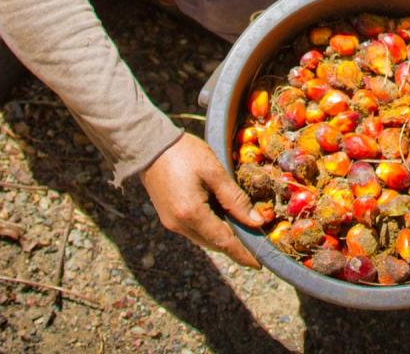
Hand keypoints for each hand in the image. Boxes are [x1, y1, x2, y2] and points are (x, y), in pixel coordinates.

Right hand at [140, 133, 262, 268]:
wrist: (150, 146)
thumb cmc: (184, 153)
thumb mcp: (214, 171)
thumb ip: (235, 198)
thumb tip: (256, 222)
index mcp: (192, 214)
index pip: (224, 242)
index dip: (243, 254)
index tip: (260, 264)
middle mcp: (179, 225)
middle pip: (214, 244)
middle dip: (235, 246)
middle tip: (256, 242)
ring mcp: (171, 223)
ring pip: (204, 239)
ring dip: (223, 238)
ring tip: (243, 230)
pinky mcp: (168, 218)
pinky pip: (194, 230)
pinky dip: (211, 229)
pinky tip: (222, 218)